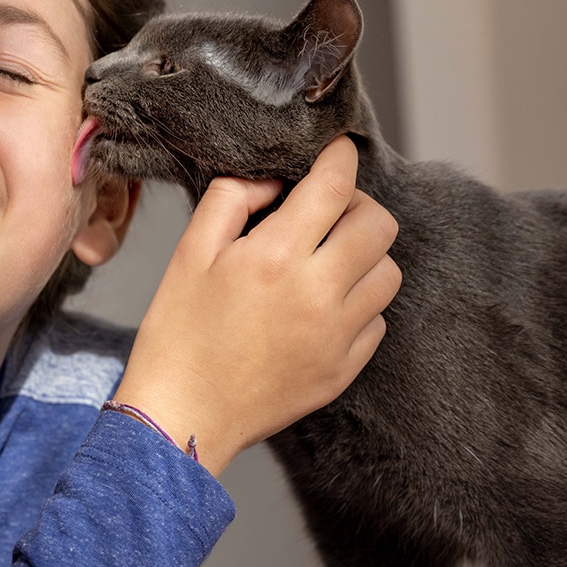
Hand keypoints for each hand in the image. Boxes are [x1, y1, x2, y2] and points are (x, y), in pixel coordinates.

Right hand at [113, 136, 400, 474]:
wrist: (182, 416)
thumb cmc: (178, 334)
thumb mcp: (189, 253)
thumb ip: (231, 199)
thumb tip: (273, 180)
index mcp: (276, 257)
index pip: (335, 186)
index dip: (340, 157)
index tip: (337, 150)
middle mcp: (317, 294)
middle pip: (379, 224)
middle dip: (356, 205)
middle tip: (327, 211)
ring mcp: (337, 336)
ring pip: (388, 273)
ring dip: (364, 255)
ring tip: (328, 259)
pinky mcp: (344, 369)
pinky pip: (377, 320)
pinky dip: (359, 304)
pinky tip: (322, 306)